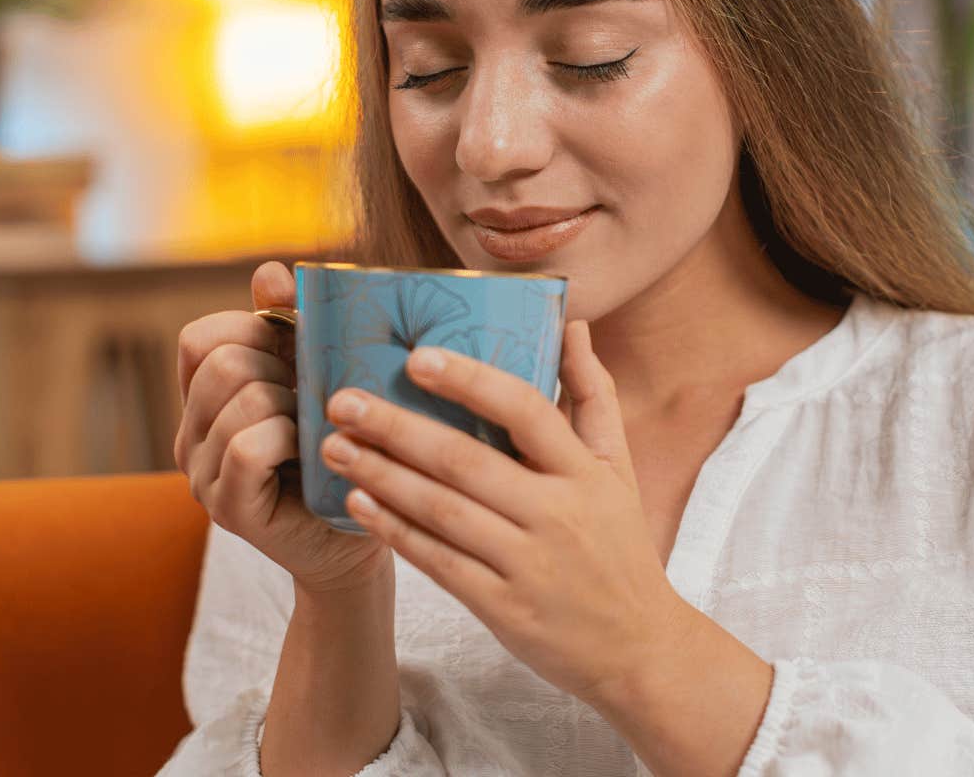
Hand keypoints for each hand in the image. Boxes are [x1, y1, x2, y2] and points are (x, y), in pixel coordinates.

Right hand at [175, 260, 393, 595]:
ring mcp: (201, 475)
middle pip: (221, 359)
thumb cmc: (342, 456)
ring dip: (293, 403)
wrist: (357, 545)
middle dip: (280, 366)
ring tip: (317, 429)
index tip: (298, 353)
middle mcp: (191, 436)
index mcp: (205, 402)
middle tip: (314, 399)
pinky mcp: (227, 507)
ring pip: (238, 396)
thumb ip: (290, 328)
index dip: (252, 330)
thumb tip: (271, 272)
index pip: (200, 337)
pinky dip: (288, 437)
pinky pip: (247, 445)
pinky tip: (314, 452)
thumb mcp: (318, 382)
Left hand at [316, 318, 689, 704]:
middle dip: (397, 429)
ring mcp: (528, 565)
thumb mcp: (620, 470)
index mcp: (585, 473)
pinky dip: (396, 531)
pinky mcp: (504, 609)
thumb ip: (594, 395)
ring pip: (443, 511)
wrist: (638, 648)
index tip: (417, 358)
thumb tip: (572, 325)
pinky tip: (359, 503)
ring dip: (383, 476)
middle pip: (466, 461)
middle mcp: (557, 515)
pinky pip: (439, 562)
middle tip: (342, 402)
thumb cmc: (620, 547)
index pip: (526, 412)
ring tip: (334, 446)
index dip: (471, 382)